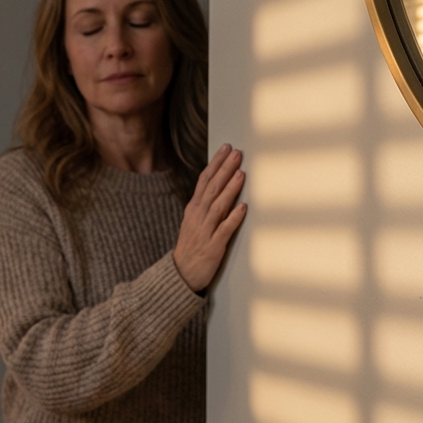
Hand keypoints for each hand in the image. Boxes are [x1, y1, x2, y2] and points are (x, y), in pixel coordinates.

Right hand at [172, 143, 247, 291]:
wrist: (180, 274)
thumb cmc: (191, 247)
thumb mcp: (193, 222)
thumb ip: (205, 204)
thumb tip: (220, 185)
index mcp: (193, 210)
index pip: (204, 181)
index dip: (215, 164)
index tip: (226, 148)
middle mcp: (198, 218)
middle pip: (211, 189)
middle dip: (224, 170)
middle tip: (236, 154)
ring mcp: (205, 232)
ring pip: (217, 206)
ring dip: (230, 190)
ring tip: (241, 174)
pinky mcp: (213, 247)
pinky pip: (224, 230)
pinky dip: (233, 218)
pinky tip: (242, 208)